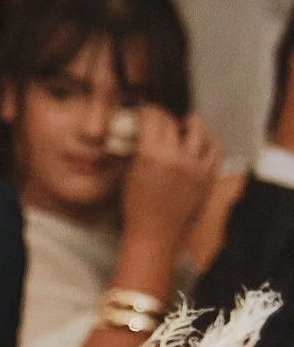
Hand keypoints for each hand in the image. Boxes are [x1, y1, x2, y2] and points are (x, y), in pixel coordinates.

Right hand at [118, 107, 221, 261]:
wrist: (155, 236)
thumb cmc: (137, 209)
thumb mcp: (132, 175)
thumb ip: (141, 151)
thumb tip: (145, 132)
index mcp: (152, 156)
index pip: (154, 119)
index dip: (150, 111)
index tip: (148, 110)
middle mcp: (176, 158)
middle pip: (174, 123)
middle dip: (167, 117)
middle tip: (162, 119)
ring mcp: (195, 168)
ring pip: (200, 132)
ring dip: (191, 124)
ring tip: (186, 125)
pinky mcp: (208, 178)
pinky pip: (215, 150)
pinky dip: (208, 142)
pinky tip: (200, 144)